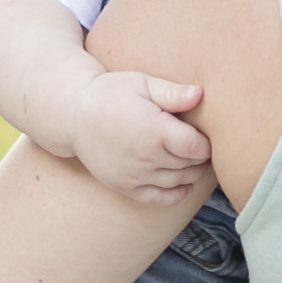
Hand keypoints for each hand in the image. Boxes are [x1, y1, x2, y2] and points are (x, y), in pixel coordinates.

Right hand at [66, 66, 210, 203]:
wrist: (74, 115)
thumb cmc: (111, 93)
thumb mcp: (141, 83)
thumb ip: (172, 92)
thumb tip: (199, 95)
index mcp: (154, 131)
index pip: (196, 147)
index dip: (207, 143)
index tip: (207, 134)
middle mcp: (145, 157)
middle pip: (189, 165)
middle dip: (201, 157)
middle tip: (204, 146)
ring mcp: (134, 175)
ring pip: (177, 182)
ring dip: (191, 174)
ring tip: (195, 160)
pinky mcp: (124, 186)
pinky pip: (156, 199)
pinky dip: (174, 195)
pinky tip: (183, 185)